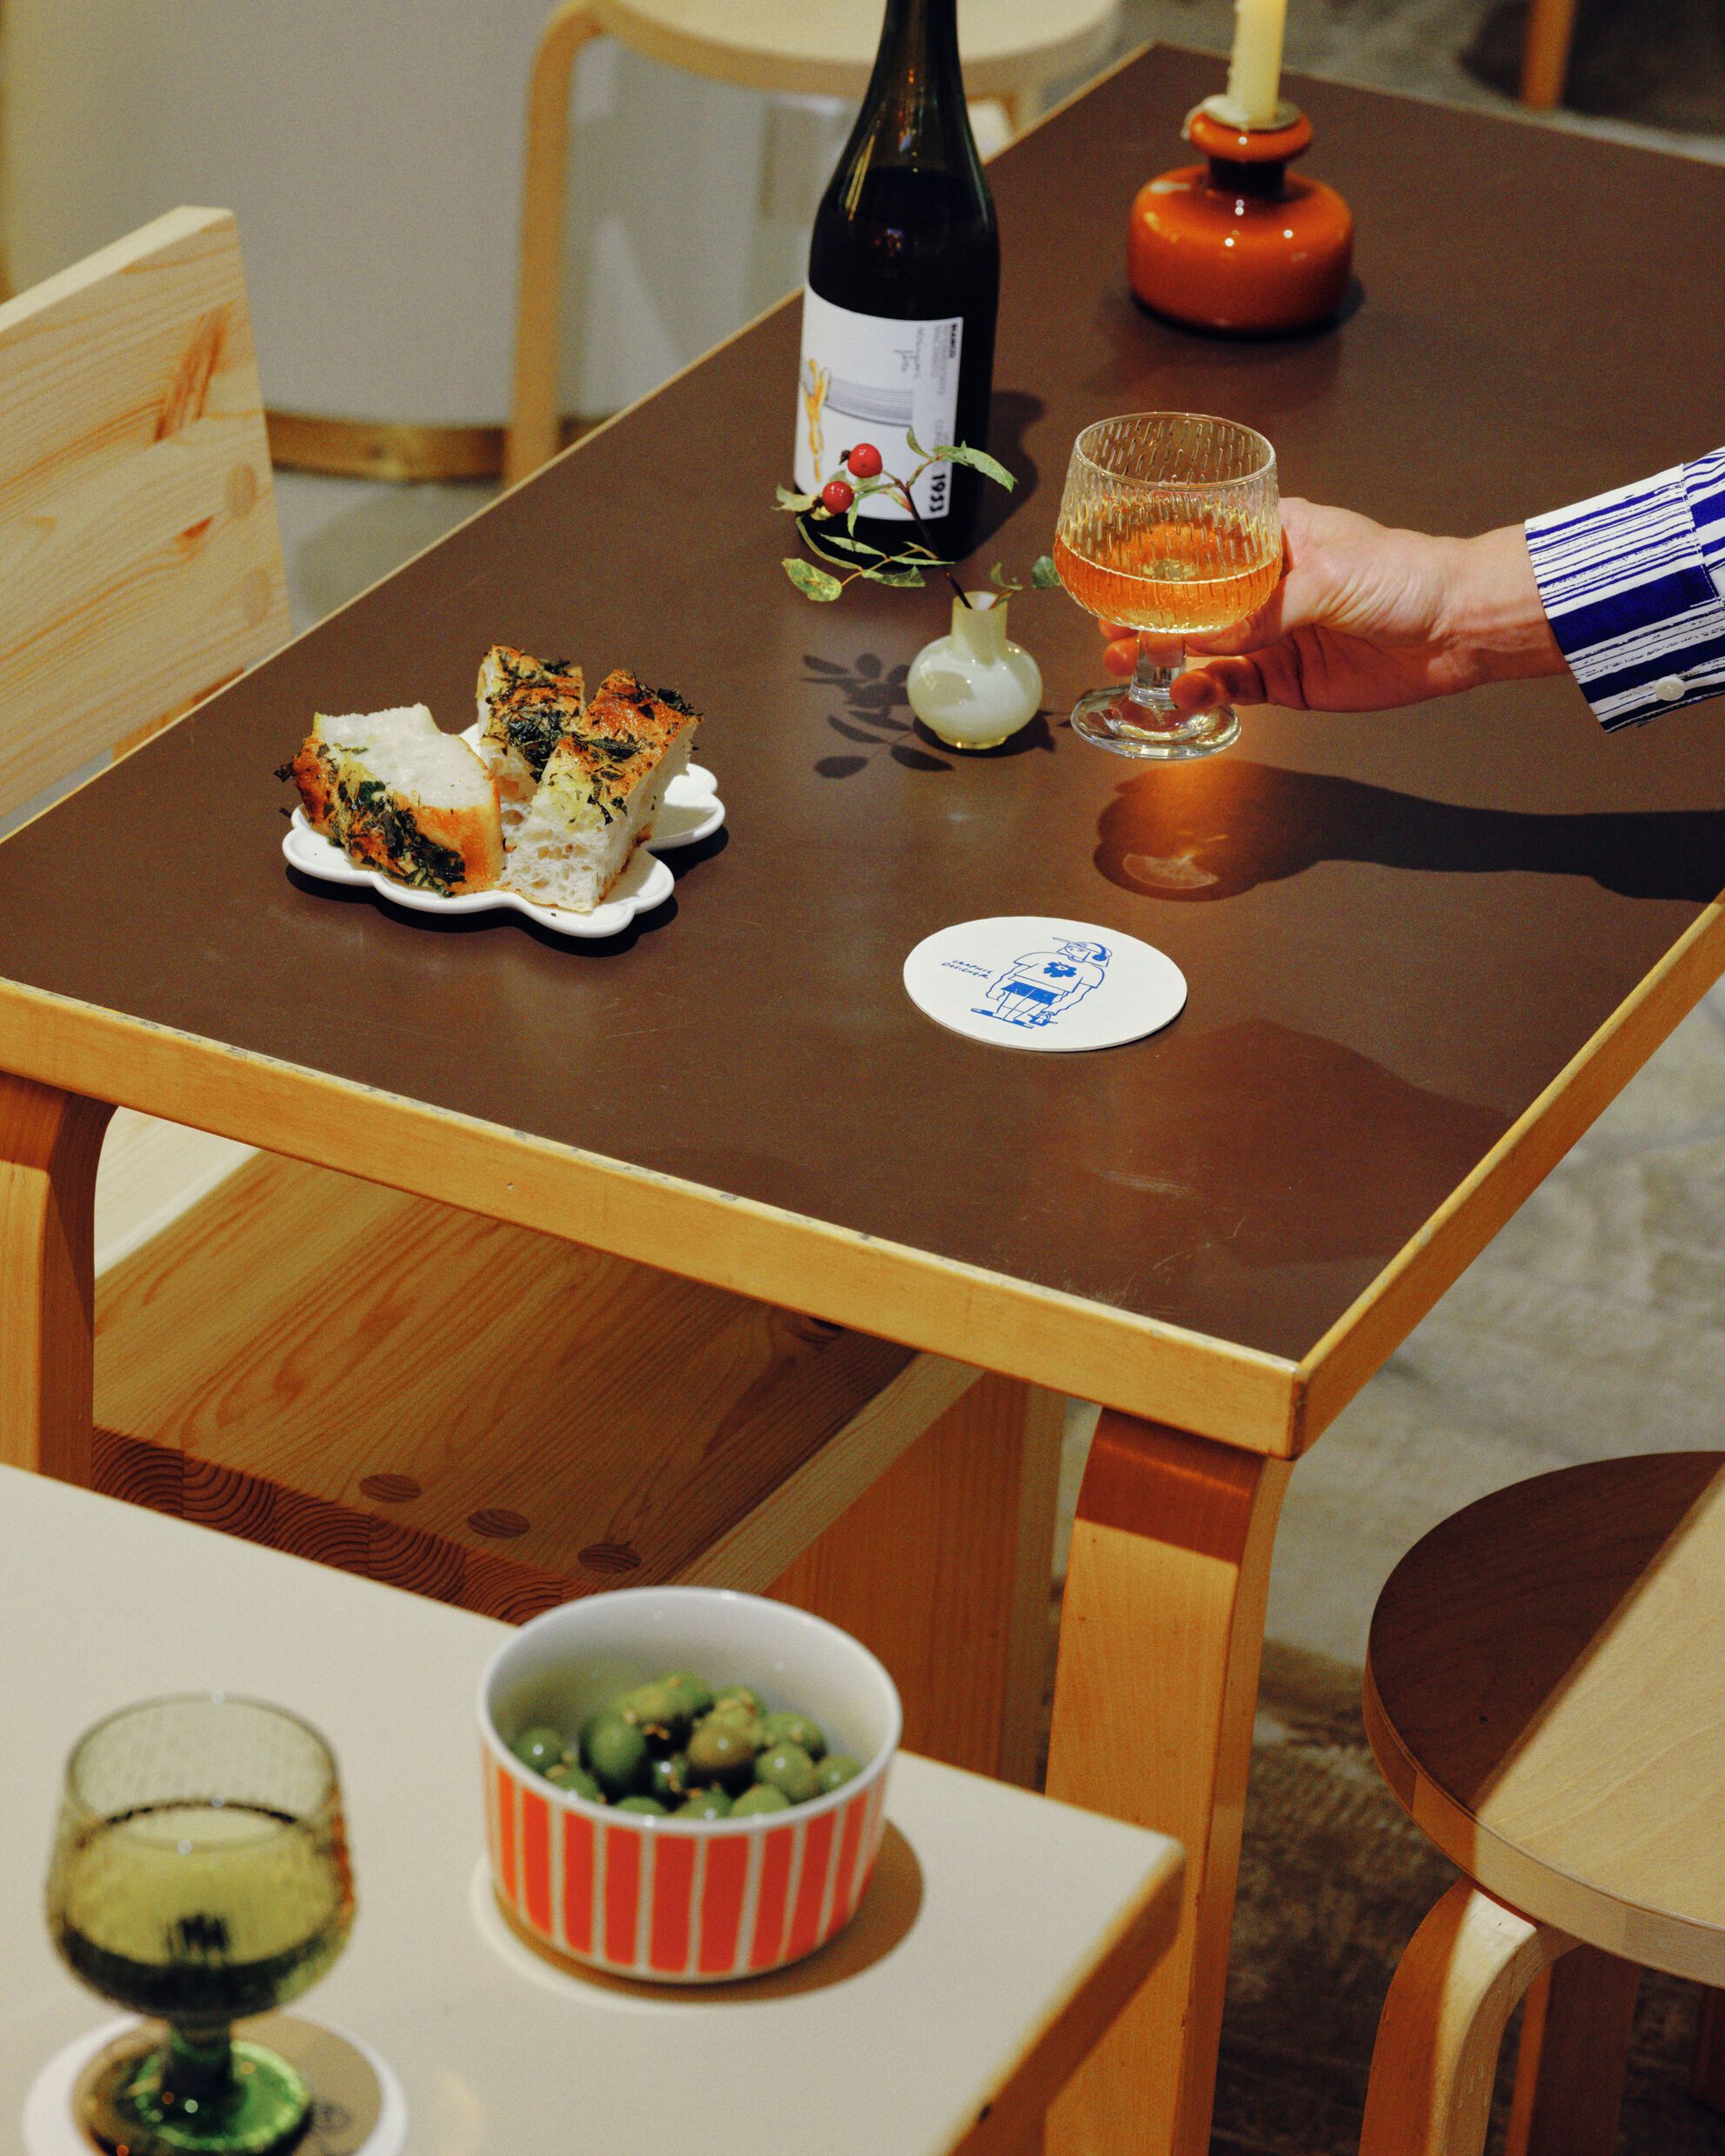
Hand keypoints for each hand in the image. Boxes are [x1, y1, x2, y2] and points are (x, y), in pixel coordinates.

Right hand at [1098, 498, 1565, 712]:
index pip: (1202, 545)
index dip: (1157, 563)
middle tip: (1113, 636)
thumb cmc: (1407, 575)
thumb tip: (1205, 639)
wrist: (1459, 628)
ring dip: (1167, 660)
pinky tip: (1187, 695)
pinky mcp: (1286, 680)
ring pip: (1204, 650)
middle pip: (1192, 605)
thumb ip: (1263, 611)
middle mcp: (1267, 587)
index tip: (1117, 579)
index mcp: (1275, 539)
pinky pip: (1233, 688)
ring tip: (1133, 668)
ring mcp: (1273, 636)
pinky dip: (1206, 693)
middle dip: (1149, 620)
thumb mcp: (1329, 579)